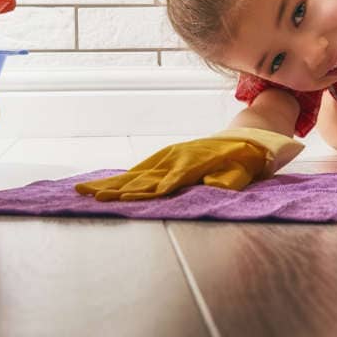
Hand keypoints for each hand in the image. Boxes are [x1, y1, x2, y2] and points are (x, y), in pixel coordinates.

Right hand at [75, 128, 303, 200]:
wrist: (250, 137)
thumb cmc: (250, 157)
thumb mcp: (248, 168)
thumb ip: (233, 177)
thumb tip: (219, 187)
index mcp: (196, 162)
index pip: (169, 180)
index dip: (150, 190)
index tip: (129, 199)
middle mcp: (177, 159)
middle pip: (144, 176)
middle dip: (118, 188)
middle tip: (93, 197)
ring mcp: (170, 158)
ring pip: (136, 173)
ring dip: (112, 183)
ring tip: (86, 191)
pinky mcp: (166, 161)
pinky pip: (140, 170)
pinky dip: (120, 179)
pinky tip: (102, 187)